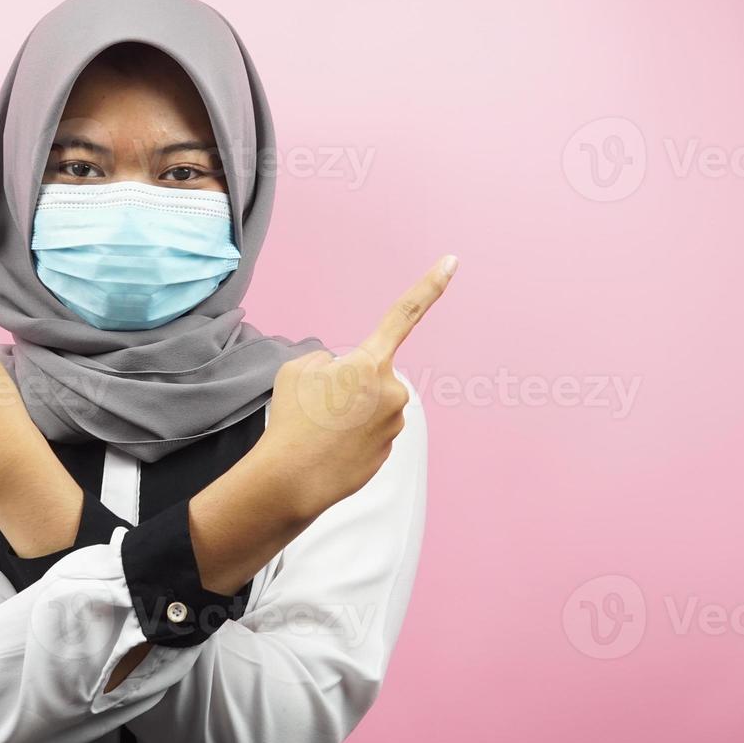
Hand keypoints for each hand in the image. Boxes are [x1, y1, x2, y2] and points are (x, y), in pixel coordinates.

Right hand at [261, 254, 456, 516]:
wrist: (291, 481)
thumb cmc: (293, 421)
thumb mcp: (297, 370)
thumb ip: (328, 361)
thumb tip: (343, 375)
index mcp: (371, 362)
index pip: (405, 313)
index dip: (431, 285)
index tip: (452, 261)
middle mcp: (393, 391)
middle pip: (369, 374)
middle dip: (348, 384)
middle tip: (317, 406)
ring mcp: (393, 425)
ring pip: (369, 405)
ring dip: (347, 412)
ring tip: (319, 429)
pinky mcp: (387, 452)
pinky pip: (368, 433)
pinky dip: (348, 437)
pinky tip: (328, 449)